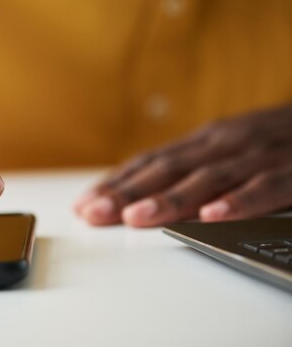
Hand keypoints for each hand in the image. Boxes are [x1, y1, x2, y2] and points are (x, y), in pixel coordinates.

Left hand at [74, 104, 291, 226]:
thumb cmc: (276, 139)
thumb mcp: (228, 148)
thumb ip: (192, 168)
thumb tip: (143, 192)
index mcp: (206, 140)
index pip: (151, 162)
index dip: (116, 182)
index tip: (84, 204)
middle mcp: (225, 142)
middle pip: (168, 169)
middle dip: (127, 192)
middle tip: (93, 213)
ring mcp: (259, 153)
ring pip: (208, 177)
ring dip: (170, 198)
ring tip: (137, 217)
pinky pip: (267, 186)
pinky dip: (241, 200)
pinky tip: (214, 215)